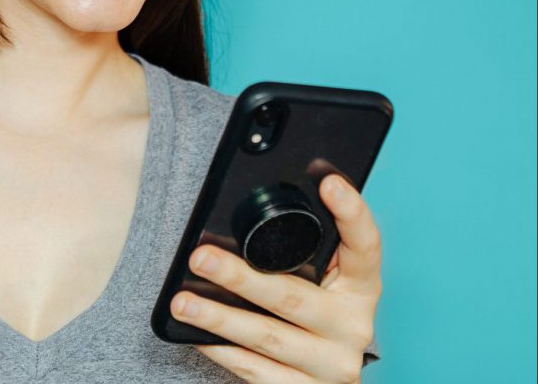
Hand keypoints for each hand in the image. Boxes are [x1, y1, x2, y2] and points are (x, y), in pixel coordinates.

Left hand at [170, 174, 380, 382]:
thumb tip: (245, 205)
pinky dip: (223, 351)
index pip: (365, 246)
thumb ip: (300, 251)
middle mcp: (354, 326)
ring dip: (219, 318)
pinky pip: (258, 371)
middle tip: (200, 258)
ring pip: (268, 338)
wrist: (327, 379)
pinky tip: (197, 336)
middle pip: (293, 297)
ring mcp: (332, 365)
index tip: (329, 183)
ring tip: (182, 301)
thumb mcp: (322, 282)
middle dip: (240, 276)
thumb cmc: (315, 316)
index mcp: (361, 287)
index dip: (351, 213)